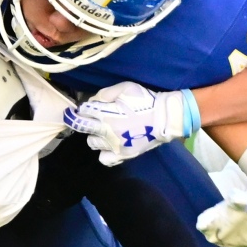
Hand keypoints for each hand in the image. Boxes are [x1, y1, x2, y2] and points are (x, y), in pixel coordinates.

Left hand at [65, 82, 197, 166]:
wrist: (165, 119)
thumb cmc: (145, 101)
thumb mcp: (125, 88)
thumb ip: (105, 94)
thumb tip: (91, 102)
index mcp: (105, 114)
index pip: (83, 112)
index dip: (82, 108)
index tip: (86, 108)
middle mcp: (105, 131)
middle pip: (82, 128)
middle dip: (81, 121)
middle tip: (89, 119)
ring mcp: (113, 145)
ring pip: (91, 142)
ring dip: (95, 135)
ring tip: (104, 131)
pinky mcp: (122, 155)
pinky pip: (104, 159)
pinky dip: (103, 152)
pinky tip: (109, 145)